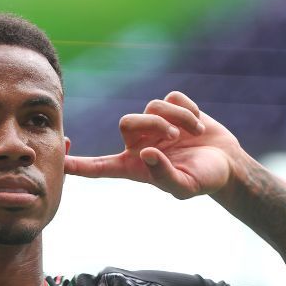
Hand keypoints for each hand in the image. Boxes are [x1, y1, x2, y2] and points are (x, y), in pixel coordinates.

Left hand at [64, 91, 244, 198]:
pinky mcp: (172, 109)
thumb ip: (164, 176)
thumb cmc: (204, 181)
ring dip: (177, 119)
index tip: (58, 162)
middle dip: (153, 125)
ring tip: (193, 134)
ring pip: (151, 107)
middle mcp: (139, 144)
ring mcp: (155, 125)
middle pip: (127, 122)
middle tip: (175, 138)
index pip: (98, 167)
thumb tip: (146, 154)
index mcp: (134, 167)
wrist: (228, 165)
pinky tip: (198, 124)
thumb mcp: (186, 187)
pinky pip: (172, 98)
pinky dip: (188, 110)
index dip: (77, 165)